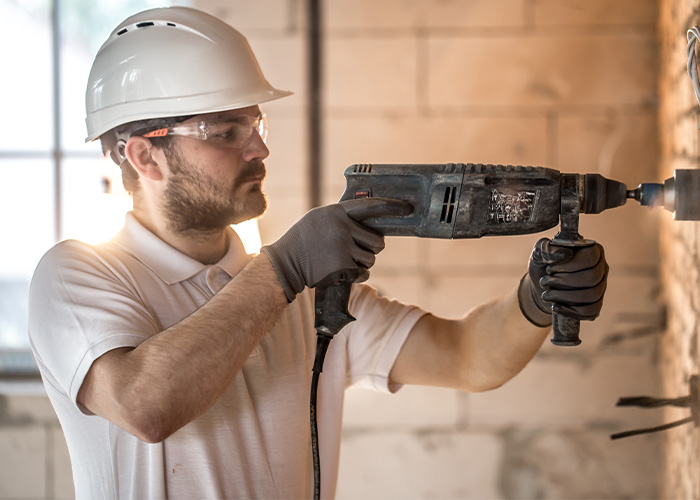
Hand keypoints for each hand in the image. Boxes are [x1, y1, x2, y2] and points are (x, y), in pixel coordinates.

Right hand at [261, 198, 412, 300]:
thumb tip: (369, 223)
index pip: (371, 206)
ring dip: (363, 262)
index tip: (407, 208)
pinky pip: (363, 273)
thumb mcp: (319, 218)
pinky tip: (341, 270)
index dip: (391, 206)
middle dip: (373, 247)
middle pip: (378, 241)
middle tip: (359, 249)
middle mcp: (342, 228)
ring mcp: (343, 249)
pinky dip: (357, 274)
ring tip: (345, 259)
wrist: (286, 263)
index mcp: (337, 212)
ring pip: (371, 258)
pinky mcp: (343, 268)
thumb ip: (342, 217)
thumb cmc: (303, 240)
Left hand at [518, 238, 608, 326]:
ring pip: (592, 295)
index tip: (549, 269)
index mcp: (592, 249)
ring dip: (564, 296)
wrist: (542, 286)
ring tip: (546, 294)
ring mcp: (601, 286)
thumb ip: (547, 248)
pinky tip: (556, 306)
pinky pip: (592, 311)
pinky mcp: (597, 303)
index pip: (590, 257)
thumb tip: (565, 254)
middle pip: (592, 277)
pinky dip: (571, 311)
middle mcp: (601, 267)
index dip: (569, 266)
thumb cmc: (543, 265)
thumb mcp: (539, 253)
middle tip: (545, 282)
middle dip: (564, 282)